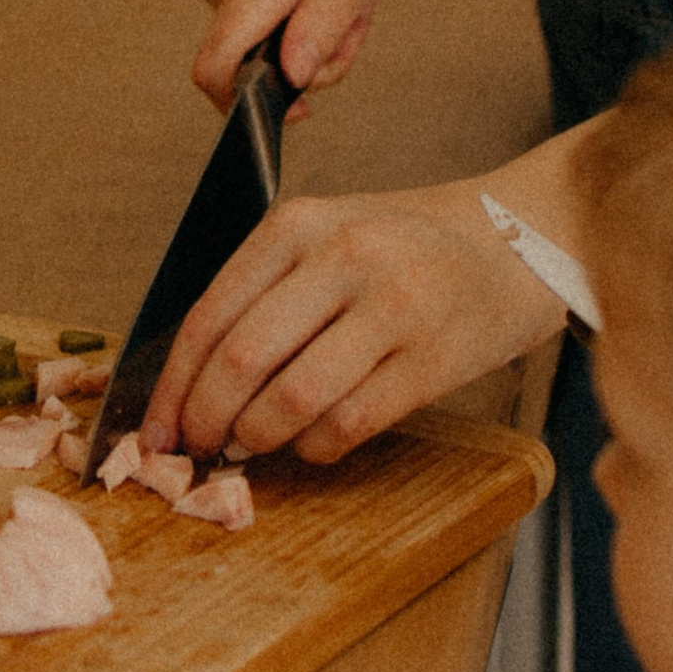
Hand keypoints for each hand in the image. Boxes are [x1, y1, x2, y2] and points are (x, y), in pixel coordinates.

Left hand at [141, 177, 566, 463]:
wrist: (517, 243)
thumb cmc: (406, 248)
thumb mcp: (327, 237)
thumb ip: (263, 295)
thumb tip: (191, 389)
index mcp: (300, 222)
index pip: (210, 315)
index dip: (172, 385)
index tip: (155, 430)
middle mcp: (345, 257)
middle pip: (242, 361)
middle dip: (205, 420)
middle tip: (197, 448)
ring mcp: (394, 307)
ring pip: (292, 400)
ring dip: (258, 439)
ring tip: (253, 445)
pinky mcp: (433, 360)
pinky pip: (347, 425)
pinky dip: (314, 448)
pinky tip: (312, 442)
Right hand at [187, 0, 420, 107]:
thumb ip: (329, 22)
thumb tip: (292, 78)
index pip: (214, 70)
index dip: (249, 105)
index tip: (298, 106)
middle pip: (249, 58)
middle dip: (308, 54)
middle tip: (356, 10)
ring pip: (257, 33)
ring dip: (306, 24)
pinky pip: (252, 5)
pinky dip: (292, 1)